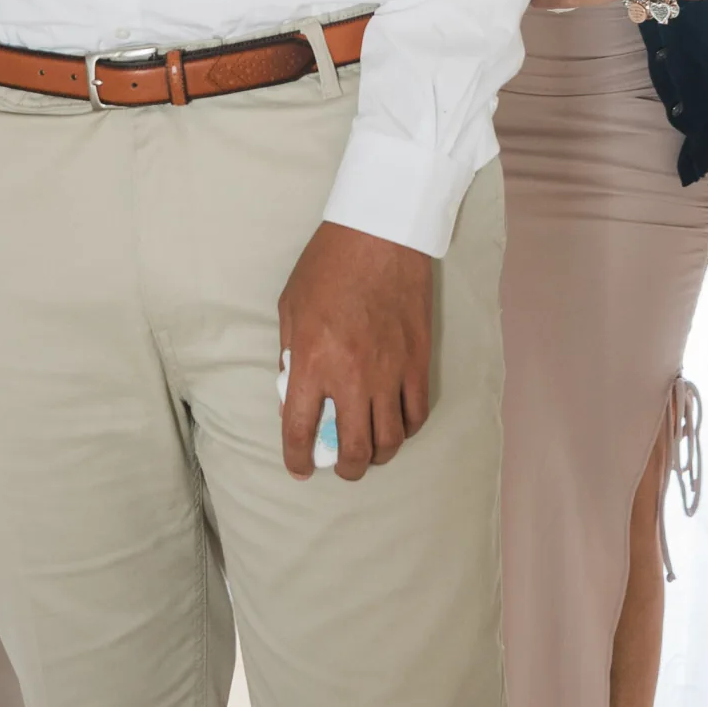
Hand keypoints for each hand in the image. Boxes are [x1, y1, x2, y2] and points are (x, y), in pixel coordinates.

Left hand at [277, 222, 434, 480]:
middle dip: (346, 469)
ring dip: (378, 455)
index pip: (300, 428)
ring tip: (370, 451)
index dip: (297, 457)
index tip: (298, 468)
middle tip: (342, 468)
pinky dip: (406, 429)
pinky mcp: (417, 362)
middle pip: (354, 448)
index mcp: (312, 362)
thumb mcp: (290, 309)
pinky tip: (396, 426)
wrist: (378, 236)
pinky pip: (416, 413)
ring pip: (390, 439)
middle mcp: (351, 376)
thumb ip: (290, 356)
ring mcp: (389, 372)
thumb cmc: (327, 266)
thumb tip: (292, 394)